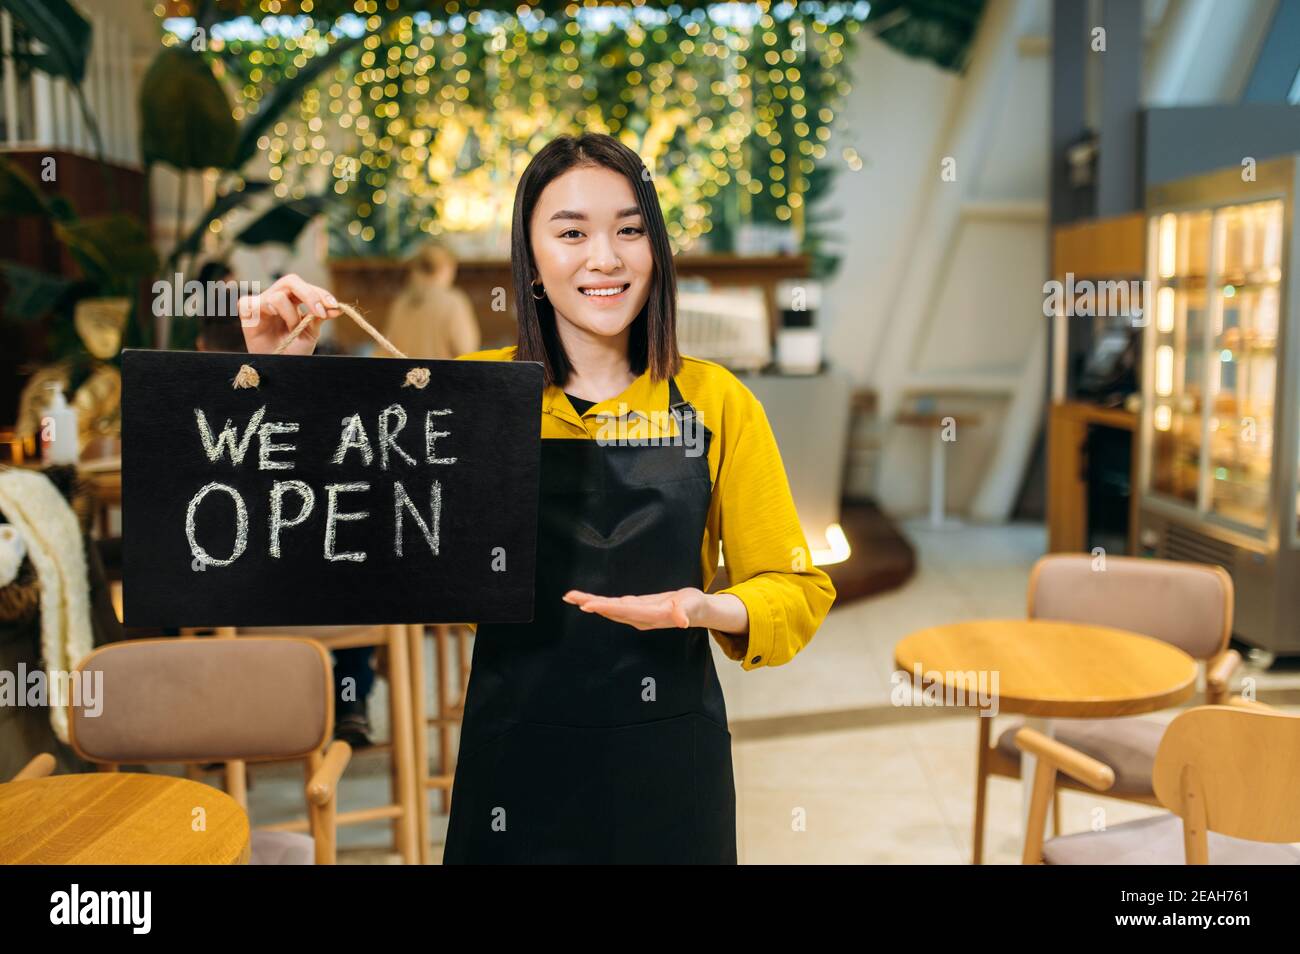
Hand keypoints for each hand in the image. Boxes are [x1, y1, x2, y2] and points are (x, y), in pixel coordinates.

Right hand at [238, 273, 340, 355]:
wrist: (280, 367)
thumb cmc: (292, 349)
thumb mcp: (310, 333)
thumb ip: (319, 317)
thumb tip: (337, 308)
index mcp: (293, 299)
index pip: (306, 287)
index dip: (321, 294)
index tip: (335, 307)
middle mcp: (277, 297)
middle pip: (291, 281)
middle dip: (310, 295)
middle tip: (320, 312)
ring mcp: (261, 303)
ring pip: (277, 296)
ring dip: (290, 314)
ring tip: (292, 328)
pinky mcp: (247, 311)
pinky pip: (253, 302)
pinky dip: (266, 308)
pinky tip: (272, 317)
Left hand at [563, 587, 750, 635]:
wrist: (694, 611)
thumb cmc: (694, 606)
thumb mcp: (692, 606)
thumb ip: (684, 612)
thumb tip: (683, 621)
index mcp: (651, 616)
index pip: (624, 611)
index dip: (605, 607)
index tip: (588, 605)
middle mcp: (639, 618)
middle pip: (611, 611)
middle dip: (590, 604)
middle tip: (569, 597)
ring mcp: (635, 616)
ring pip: (608, 609)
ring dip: (590, 603)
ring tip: (570, 596)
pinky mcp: (634, 610)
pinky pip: (612, 606)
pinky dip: (598, 602)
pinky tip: (586, 600)